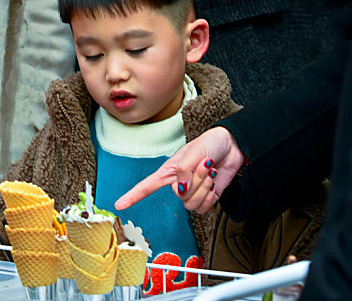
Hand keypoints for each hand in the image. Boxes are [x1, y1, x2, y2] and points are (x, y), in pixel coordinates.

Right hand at [114, 126, 245, 213]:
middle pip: (180, 196)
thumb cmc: (210, 143)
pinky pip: (204, 209)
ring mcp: (192, 192)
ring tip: (210, 171)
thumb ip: (184, 171)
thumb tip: (180, 190)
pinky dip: (211, 197)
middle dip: (196, 180)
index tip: (118, 205)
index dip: (132, 196)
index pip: (147, 186)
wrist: (232, 146)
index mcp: (169, 171)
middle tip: (205, 164)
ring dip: (204, 187)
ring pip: (192, 204)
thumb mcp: (193, 152)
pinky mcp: (206, 197)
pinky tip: (213, 183)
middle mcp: (178, 183)